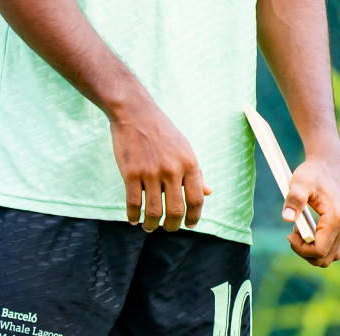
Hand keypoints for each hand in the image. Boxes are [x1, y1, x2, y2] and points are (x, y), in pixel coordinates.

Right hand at [109, 94, 210, 232]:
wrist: (135, 112)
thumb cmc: (162, 131)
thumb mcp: (184, 149)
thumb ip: (196, 172)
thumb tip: (208, 192)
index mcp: (189, 163)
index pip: (196, 199)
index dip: (194, 217)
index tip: (189, 224)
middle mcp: (172, 170)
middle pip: (176, 210)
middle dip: (172, 226)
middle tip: (168, 228)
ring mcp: (151, 172)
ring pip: (153, 211)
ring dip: (152, 224)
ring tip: (150, 226)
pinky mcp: (131, 173)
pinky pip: (133, 203)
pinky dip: (133, 216)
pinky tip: (134, 219)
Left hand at [284, 154, 339, 266]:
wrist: (327, 165)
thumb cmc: (313, 173)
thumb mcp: (300, 182)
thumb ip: (294, 199)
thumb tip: (287, 219)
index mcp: (335, 220)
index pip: (319, 250)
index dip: (301, 248)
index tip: (289, 234)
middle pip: (324, 259)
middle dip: (304, 252)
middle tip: (293, 233)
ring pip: (328, 257)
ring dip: (311, 251)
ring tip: (300, 231)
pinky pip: (330, 250)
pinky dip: (317, 247)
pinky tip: (306, 230)